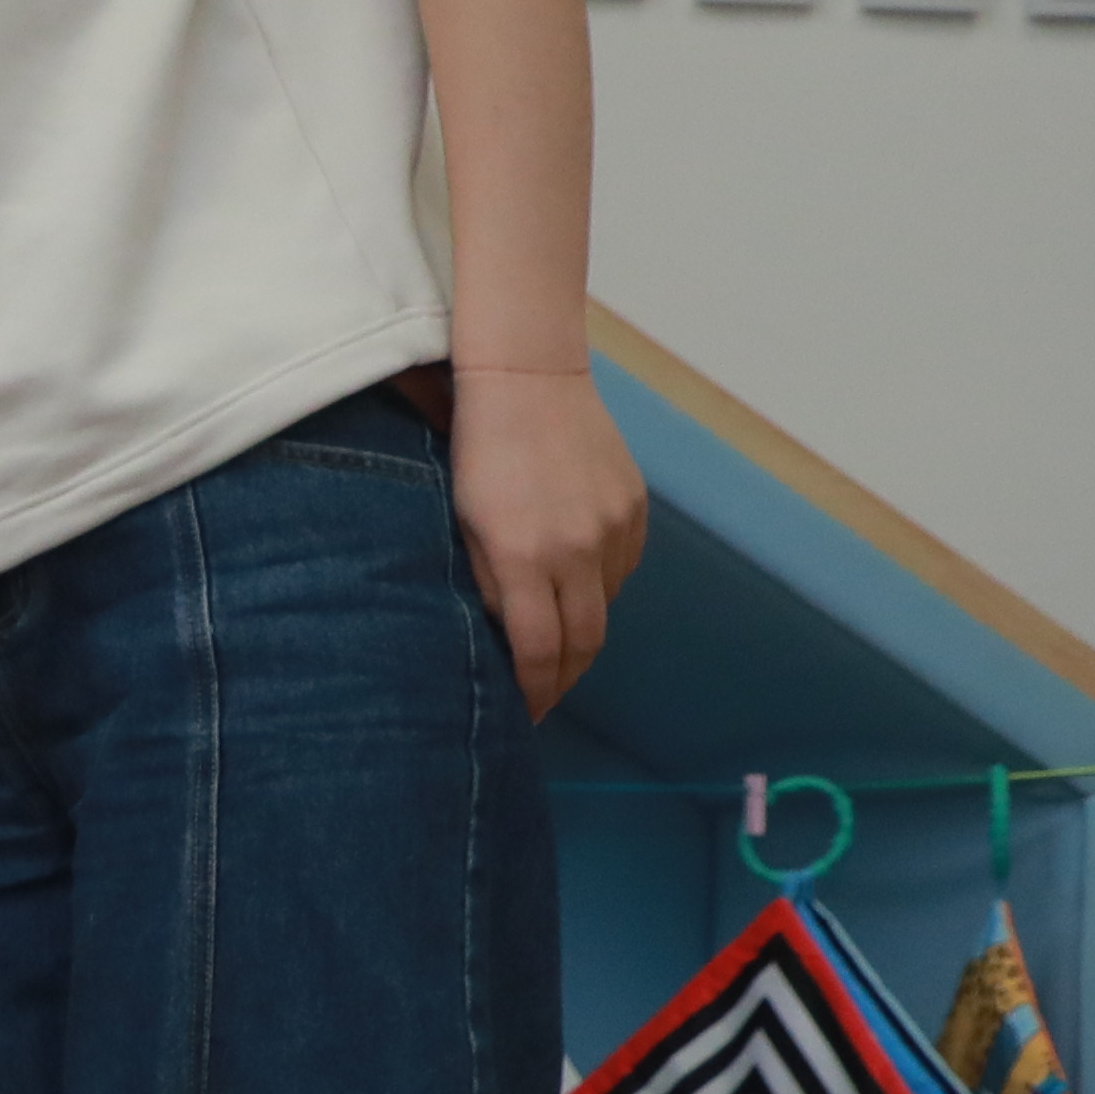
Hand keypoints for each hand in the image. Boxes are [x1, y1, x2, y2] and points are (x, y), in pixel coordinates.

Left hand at [445, 359, 648, 719]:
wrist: (527, 378)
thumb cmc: (476, 451)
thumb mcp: (461, 524)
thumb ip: (486, 585)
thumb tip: (504, 641)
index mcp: (526, 556)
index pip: (539, 651)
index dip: (533, 693)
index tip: (522, 715)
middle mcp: (579, 547)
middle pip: (584, 642)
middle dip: (562, 680)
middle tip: (542, 700)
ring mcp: (613, 526)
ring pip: (606, 607)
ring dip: (581, 635)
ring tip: (554, 651)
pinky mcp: (634, 506)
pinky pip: (622, 568)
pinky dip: (601, 589)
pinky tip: (576, 591)